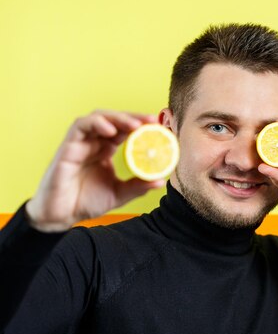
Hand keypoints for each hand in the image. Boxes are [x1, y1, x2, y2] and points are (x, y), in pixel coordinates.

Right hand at [25, 110, 164, 231]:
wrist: (60, 216)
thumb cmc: (85, 202)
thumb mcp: (118, 194)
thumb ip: (137, 186)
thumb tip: (161, 181)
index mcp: (106, 150)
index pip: (125, 130)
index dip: (142, 125)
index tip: (161, 126)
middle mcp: (94, 142)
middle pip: (115, 119)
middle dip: (134, 117)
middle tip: (152, 120)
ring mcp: (81, 142)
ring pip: (99, 117)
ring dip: (118, 117)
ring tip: (136, 125)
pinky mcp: (68, 146)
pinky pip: (80, 126)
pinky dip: (96, 123)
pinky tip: (111, 129)